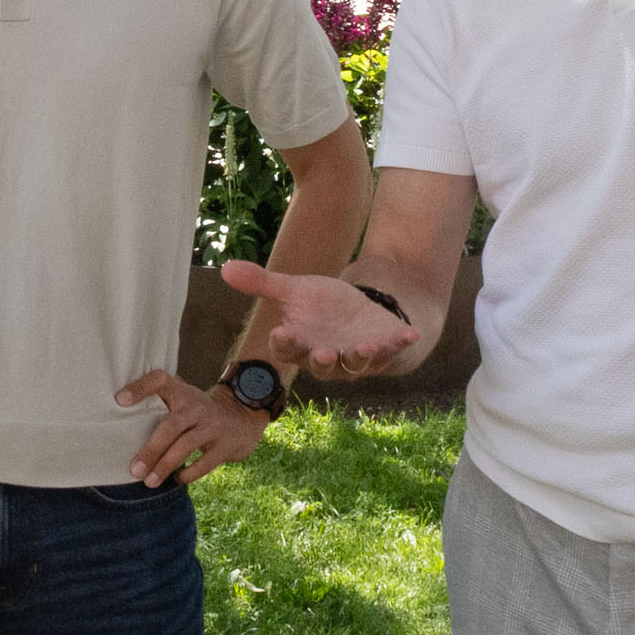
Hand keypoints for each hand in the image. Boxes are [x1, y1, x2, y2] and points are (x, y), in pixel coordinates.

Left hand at [117, 371, 267, 487]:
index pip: (159, 380)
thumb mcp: (183, 399)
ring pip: (186, 446)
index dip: (140, 387)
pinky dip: (188, 474)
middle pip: (170, 426)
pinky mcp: (225, 445)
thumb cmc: (199, 412)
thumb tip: (121, 423)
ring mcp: (213, 425)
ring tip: (149, 481)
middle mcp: (197, 406)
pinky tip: (176, 479)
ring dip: (165, 466)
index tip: (120, 400)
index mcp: (182, 392)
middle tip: (134, 470)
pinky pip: (204, 463)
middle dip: (151, 450)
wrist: (243, 415)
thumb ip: (159, 404)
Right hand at [218, 262, 420, 378]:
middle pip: (322, 366)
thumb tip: (224, 268)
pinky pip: (391, 352)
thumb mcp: (294, 290)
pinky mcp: (382, 352)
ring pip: (356, 364)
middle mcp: (326, 357)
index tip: (281, 331)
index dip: (285, 343)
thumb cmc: (321, 306)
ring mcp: (355, 358)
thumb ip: (263, 283)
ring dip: (361, 357)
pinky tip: (410, 333)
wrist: (360, 313)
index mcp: (300, 344)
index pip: (287, 349)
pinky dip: (400, 344)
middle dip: (324, 361)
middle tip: (324, 353)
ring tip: (366, 347)